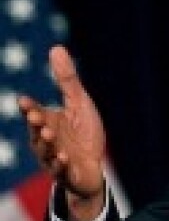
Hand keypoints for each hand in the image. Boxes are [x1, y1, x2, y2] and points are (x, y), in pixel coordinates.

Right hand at [19, 45, 106, 220]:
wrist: (92, 166)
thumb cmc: (83, 132)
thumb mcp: (78, 102)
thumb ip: (67, 79)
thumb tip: (56, 48)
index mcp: (47, 121)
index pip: (34, 112)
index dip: (29, 108)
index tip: (24, 101)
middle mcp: (46, 140)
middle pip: (37, 131)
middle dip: (36, 125)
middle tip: (36, 117)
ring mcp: (54, 157)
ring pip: (45, 151)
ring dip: (46, 144)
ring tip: (50, 135)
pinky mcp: (65, 172)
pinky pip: (60, 169)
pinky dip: (60, 164)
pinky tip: (63, 157)